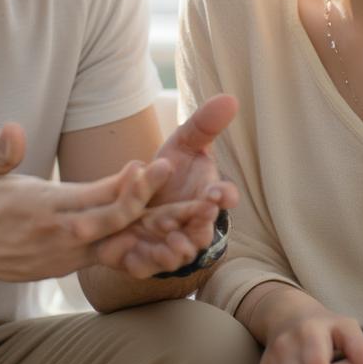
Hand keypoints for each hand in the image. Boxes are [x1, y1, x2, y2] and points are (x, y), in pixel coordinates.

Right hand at [0, 123, 175, 282]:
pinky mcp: (66, 266)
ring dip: (151, 233)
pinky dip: (134, 249)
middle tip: (180, 189)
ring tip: (185, 219)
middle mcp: (60, 234)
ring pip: (118, 244)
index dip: (124, 182)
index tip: (150, 165)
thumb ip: (0, 151)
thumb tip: (12, 129)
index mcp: (44, 206)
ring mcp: (65, 254)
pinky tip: (160, 241)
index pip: (94, 195)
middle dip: (150, 205)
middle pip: (115, 222)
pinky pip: (107, 258)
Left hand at [149, 94, 239, 252]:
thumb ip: (204, 124)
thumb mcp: (183, 143)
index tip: (218, 192)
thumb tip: (230, 98)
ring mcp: (172, 242)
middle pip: (205, 229)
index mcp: (207, 195)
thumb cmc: (167, 171)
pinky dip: (144, 262)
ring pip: (181, 252)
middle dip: (203, 224)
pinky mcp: (146, 257)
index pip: (225, 196)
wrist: (132, 200)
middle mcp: (194, 223)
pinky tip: (134, 255)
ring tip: (172, 241)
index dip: (224, 195)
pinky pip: (148, 265)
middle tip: (199, 214)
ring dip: (179, 248)